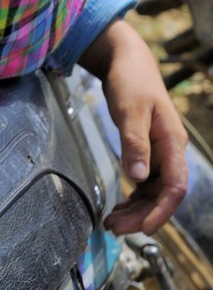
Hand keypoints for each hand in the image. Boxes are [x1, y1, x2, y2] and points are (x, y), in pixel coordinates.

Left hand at [80, 18, 188, 233]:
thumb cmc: (131, 81)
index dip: (162, 211)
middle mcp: (170, 152)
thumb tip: (137, 178)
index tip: (145, 229)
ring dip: (136, 209)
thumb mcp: (129, 110)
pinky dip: (133, 197)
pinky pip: (144, 183)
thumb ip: (134, 143)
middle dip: (143, 215)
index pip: (176, 187)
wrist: (126, 61)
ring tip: (112, 223)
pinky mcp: (147, 151)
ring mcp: (160, 153)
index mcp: (173, 143)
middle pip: (163, 194)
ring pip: (153, 192)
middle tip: (116, 229)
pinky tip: (119, 207)